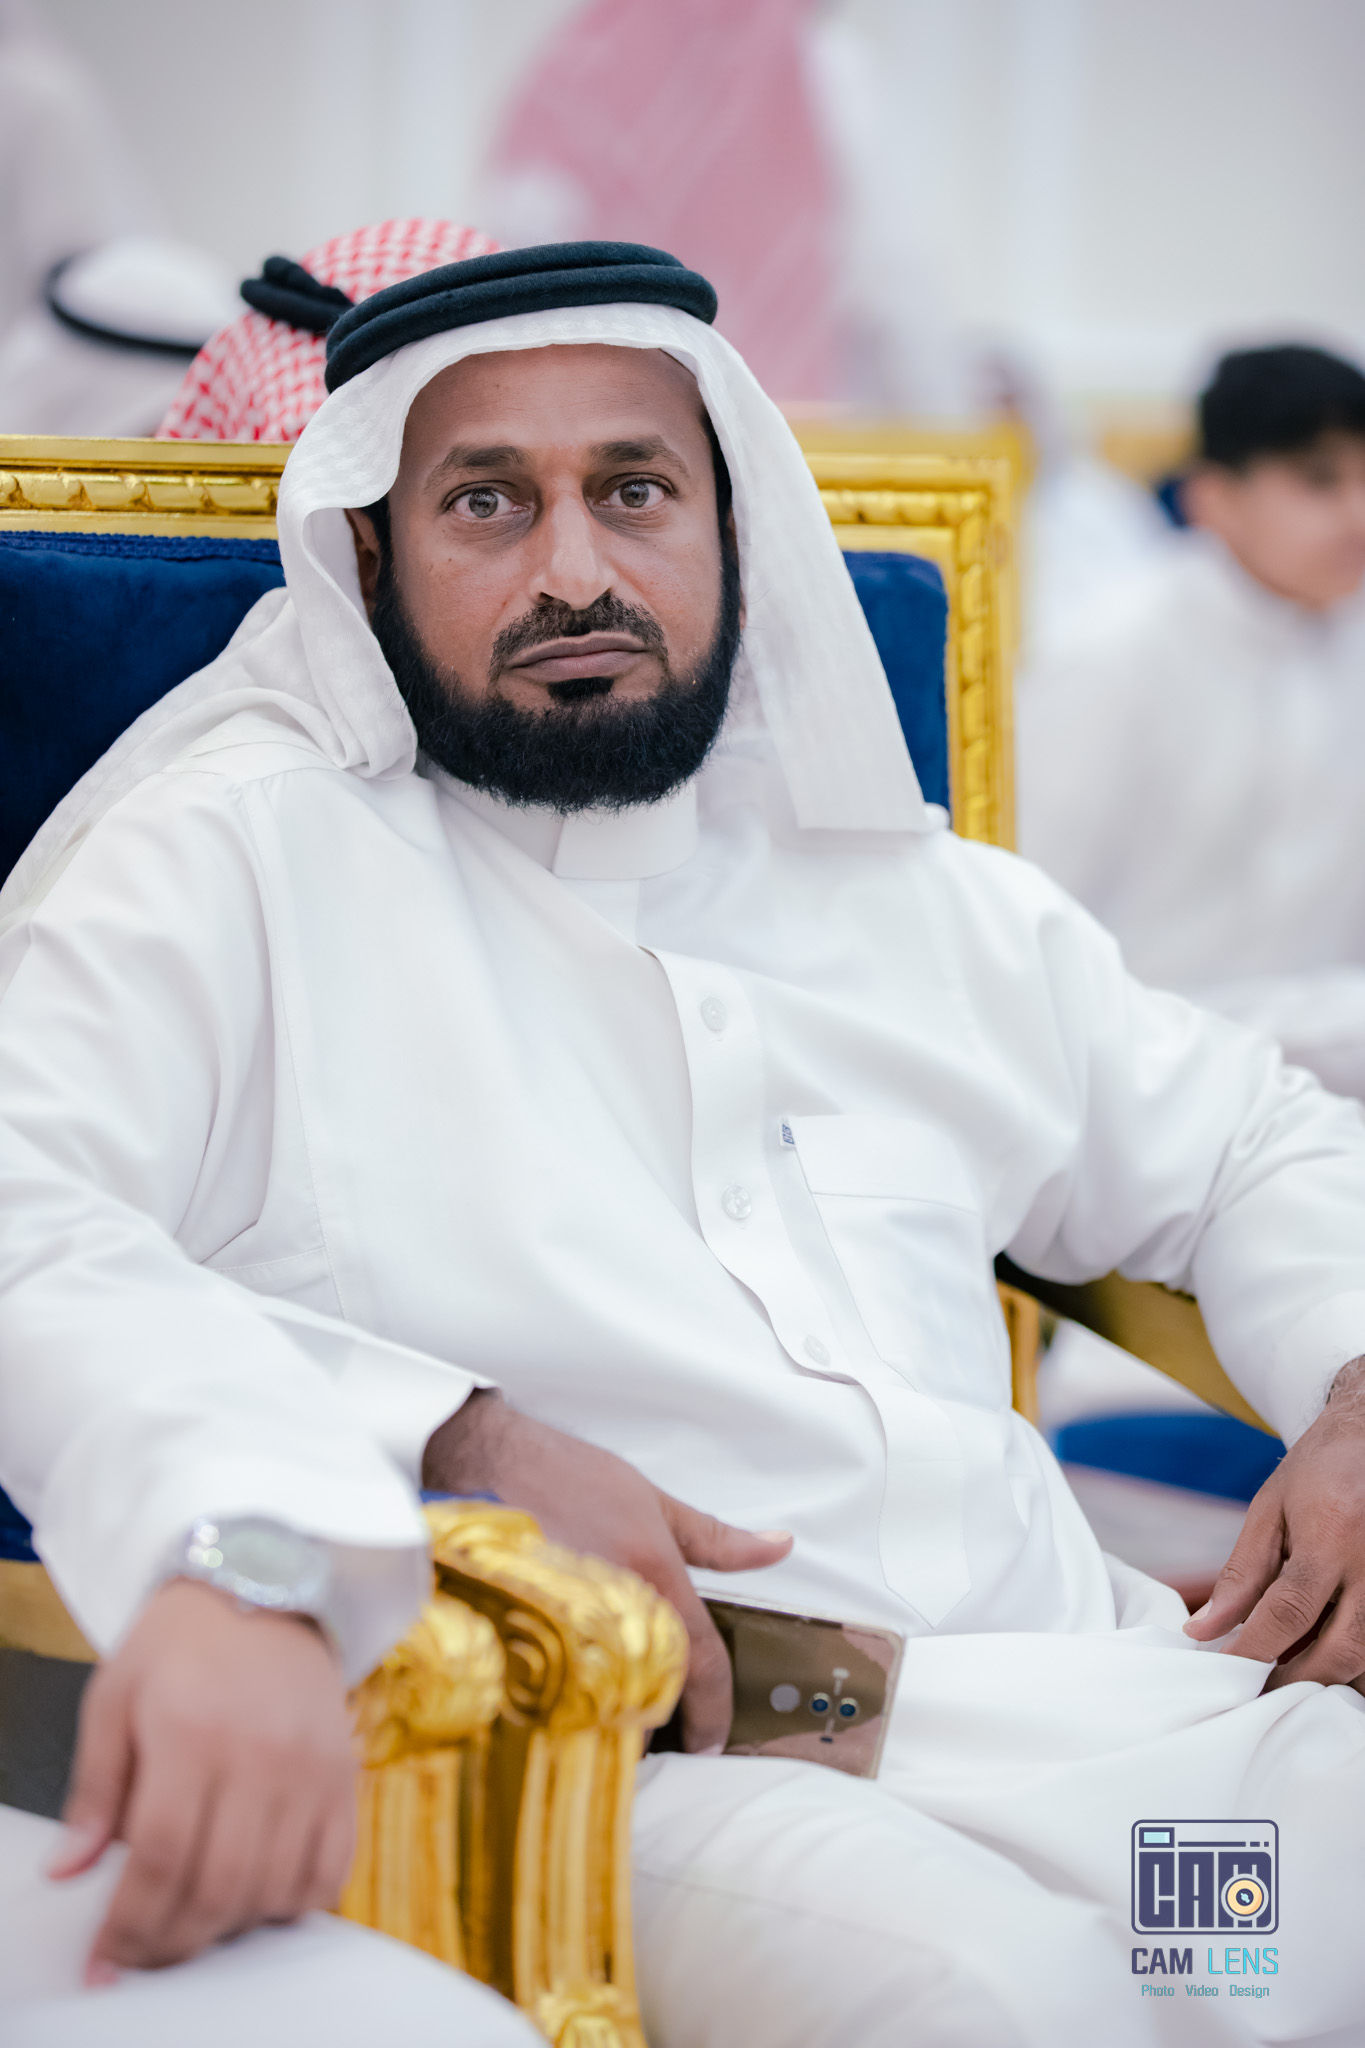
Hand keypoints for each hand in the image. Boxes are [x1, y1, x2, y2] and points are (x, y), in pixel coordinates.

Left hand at [50, 1577, 356, 1979]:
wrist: (265, 1584)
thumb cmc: (182, 1641)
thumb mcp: (114, 1696)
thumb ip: (92, 1789)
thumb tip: (69, 1871)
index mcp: (190, 1729)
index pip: (157, 1855)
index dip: (129, 1922)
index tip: (107, 1955)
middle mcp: (258, 1753)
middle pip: (216, 1885)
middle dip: (171, 1940)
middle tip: (144, 1952)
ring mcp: (311, 1767)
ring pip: (272, 1888)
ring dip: (228, 1929)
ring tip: (193, 1924)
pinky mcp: (345, 1774)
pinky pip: (329, 1869)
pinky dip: (293, 1903)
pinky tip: (257, 1897)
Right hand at [423, 1391, 791, 1749]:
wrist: (482, 1457)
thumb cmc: (567, 1473)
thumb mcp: (651, 1499)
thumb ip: (716, 1539)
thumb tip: (779, 1547)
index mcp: (653, 1575)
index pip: (701, 1664)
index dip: (714, 1713)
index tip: (710, 1741)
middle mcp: (612, 1605)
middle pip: (650, 1699)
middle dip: (654, 1721)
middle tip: (648, 1726)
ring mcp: (562, 1624)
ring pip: (600, 1710)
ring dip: (608, 1723)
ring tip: (602, 1716)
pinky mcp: (516, 1637)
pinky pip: (550, 1699)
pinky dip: (562, 1712)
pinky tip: (559, 1707)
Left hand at [1185, 1356, 1364, 1689]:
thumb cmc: (1320, 1470)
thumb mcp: (1270, 1509)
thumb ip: (1241, 1573)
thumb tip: (1204, 1629)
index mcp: (1330, 1537)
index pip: (1288, 1612)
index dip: (1254, 1650)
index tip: (1225, 1670)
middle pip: (1338, 1650)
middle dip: (1294, 1678)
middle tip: (1258, 1689)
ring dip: (1326, 1676)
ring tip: (1286, 1677)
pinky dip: (1352, 1658)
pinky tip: (1322, 1657)